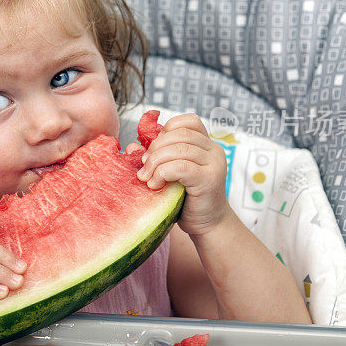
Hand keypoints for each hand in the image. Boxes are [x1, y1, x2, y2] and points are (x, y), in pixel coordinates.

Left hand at [130, 113, 230, 235]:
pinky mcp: (210, 179)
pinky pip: (181, 166)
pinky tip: (156, 184)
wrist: (207, 225)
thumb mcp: (170, 173)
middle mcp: (213, 150)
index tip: (155, 150)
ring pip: (178, 149)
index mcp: (205, 143)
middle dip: (155, 149)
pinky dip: (163, 173)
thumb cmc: (187, 198)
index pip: (188, 121)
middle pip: (178, 134)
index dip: (167, 129)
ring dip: (156, 163)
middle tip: (145, 167)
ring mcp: (214, 163)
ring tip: (148, 178)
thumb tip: (132, 146)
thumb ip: (155, 158)